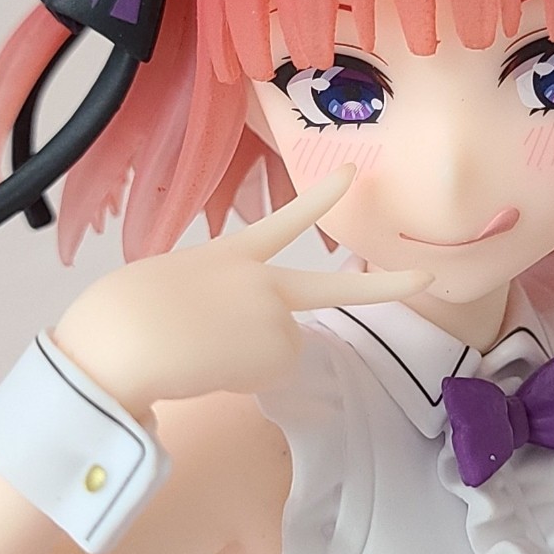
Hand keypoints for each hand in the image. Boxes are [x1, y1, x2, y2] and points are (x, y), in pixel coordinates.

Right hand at [53, 166, 430, 416]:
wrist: (129, 332)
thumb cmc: (124, 310)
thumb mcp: (169, 286)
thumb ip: (209, 300)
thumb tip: (227, 339)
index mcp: (229, 256)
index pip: (282, 222)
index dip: (319, 199)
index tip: (349, 174)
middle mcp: (263, 282)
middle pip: (334, 289)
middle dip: (387, 286)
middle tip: (428, 277)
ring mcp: (276, 317)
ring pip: (275, 353)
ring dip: (244, 360)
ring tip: (201, 352)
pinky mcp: (277, 352)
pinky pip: (264, 375)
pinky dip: (241, 379)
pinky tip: (211, 367)